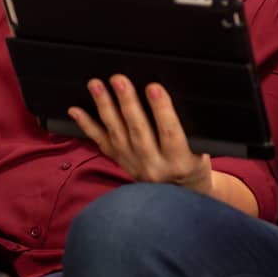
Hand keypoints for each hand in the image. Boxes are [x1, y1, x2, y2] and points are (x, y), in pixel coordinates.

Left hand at [67, 76, 211, 194]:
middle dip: (127, 103)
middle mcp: (154, 165)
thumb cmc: (193, 166)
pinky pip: (101, 143)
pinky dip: (87, 125)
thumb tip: (172, 98)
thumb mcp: (201, 151)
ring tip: (96, 86)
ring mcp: (133, 165)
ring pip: (117, 133)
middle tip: (119, 79)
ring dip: (105, 107)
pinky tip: (76, 110)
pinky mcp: (120, 162)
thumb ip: (187, 132)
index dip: (162, 109)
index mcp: (180, 161)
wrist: (180, 197)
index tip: (154, 87)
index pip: (170, 132)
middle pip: (139, 131)